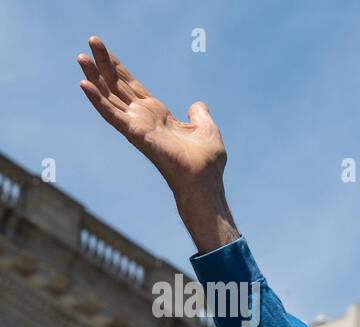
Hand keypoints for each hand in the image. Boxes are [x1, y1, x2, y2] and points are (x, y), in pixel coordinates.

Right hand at [76, 36, 237, 251]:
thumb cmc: (207, 162)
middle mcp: (143, 118)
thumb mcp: (207, 129)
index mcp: (158, 115)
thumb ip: (200, 115)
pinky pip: (111, 114)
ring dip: (94, 76)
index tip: (105, 51)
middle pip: (117, 85)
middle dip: (104, 63)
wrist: (204, 181)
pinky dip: (97, 100)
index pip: (132, 86)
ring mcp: (136, 125)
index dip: (119, 68)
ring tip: (80, 56)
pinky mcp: (134, 133)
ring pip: (109, 96)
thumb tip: (198, 105)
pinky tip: (84, 84)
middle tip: (91, 40)